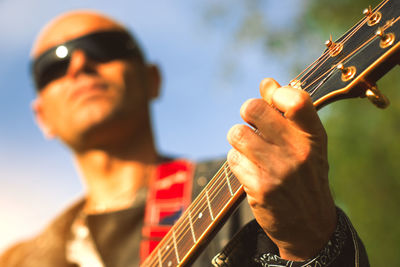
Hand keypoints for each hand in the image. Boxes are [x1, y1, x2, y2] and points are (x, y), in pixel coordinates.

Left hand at [227, 78, 336, 260]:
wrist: (310, 225)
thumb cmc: (305, 176)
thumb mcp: (307, 143)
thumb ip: (288, 112)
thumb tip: (266, 82)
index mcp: (314, 136)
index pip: (294, 99)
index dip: (275, 93)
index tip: (271, 101)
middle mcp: (298, 152)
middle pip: (253, 109)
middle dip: (247, 113)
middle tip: (252, 123)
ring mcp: (278, 171)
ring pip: (237, 134)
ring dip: (239, 140)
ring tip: (251, 150)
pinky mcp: (259, 188)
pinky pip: (233, 159)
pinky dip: (237, 162)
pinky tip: (251, 171)